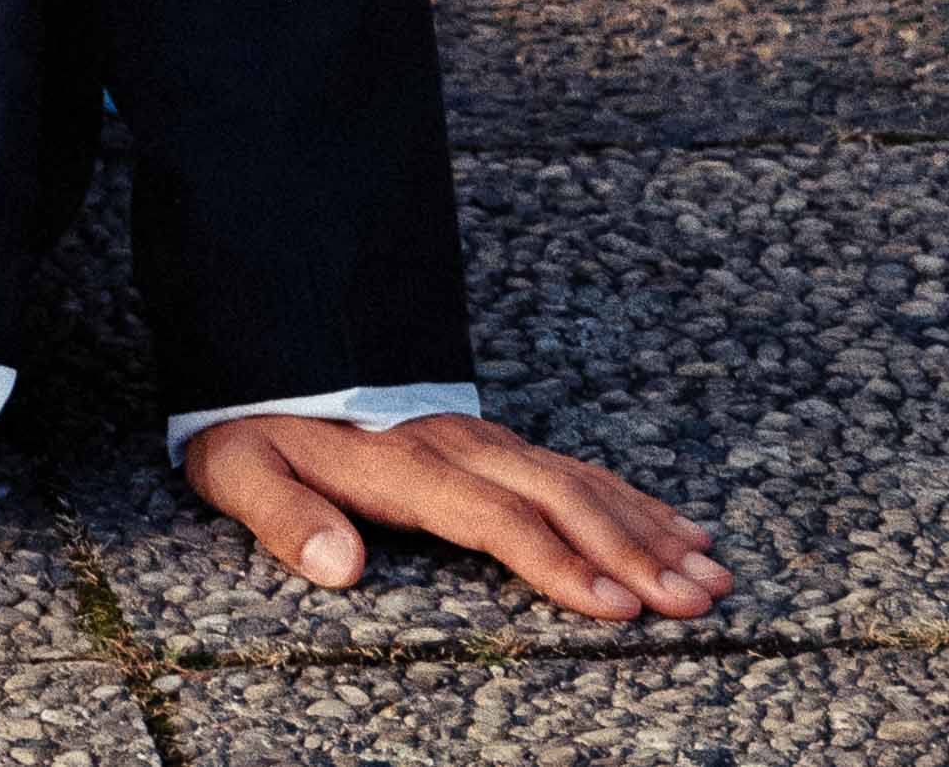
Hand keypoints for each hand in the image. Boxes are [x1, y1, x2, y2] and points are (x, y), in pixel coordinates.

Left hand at [182, 412, 734, 620]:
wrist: (253, 343)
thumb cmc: (247, 424)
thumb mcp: (235, 468)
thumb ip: (283, 515)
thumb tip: (340, 565)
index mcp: (399, 463)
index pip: (493, 517)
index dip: (555, 561)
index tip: (615, 605)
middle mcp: (452, 445)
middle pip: (557, 498)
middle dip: (633, 551)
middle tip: (697, 600)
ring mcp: (476, 436)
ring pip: (579, 481)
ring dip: (649, 528)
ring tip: (713, 575)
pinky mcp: (485, 435)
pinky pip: (571, 465)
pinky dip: (632, 496)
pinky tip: (679, 527)